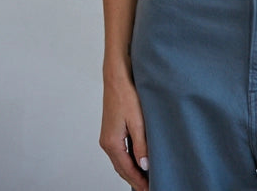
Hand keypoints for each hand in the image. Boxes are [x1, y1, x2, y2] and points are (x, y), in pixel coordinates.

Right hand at [100, 75, 148, 190]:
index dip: (138, 181)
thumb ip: (141, 145)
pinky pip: (119, 152)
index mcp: (112, 143)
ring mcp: (107, 137)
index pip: (126, 170)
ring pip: (120, 161)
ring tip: (145, 178)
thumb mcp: (137, 121)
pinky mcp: (111, 130)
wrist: (117, 77)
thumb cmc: (126, 95)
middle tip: (149, 187)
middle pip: (121, 168)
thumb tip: (144, 166)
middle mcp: (106, 142)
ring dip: (131, 171)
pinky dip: (128, 160)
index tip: (150, 189)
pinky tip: (137, 160)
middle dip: (134, 179)